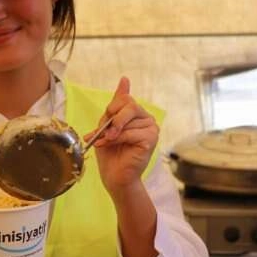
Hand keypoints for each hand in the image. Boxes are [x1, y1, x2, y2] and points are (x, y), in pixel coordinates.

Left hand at [84, 77, 159, 197]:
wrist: (114, 177)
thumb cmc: (110, 153)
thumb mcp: (107, 124)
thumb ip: (115, 105)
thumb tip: (125, 79)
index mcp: (138, 114)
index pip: (126, 99)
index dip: (112, 109)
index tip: (104, 120)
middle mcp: (148, 119)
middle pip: (129, 106)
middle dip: (113, 119)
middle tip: (104, 132)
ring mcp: (152, 129)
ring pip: (127, 121)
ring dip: (111, 133)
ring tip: (104, 142)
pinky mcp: (151, 139)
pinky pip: (130, 132)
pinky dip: (116, 139)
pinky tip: (110, 145)